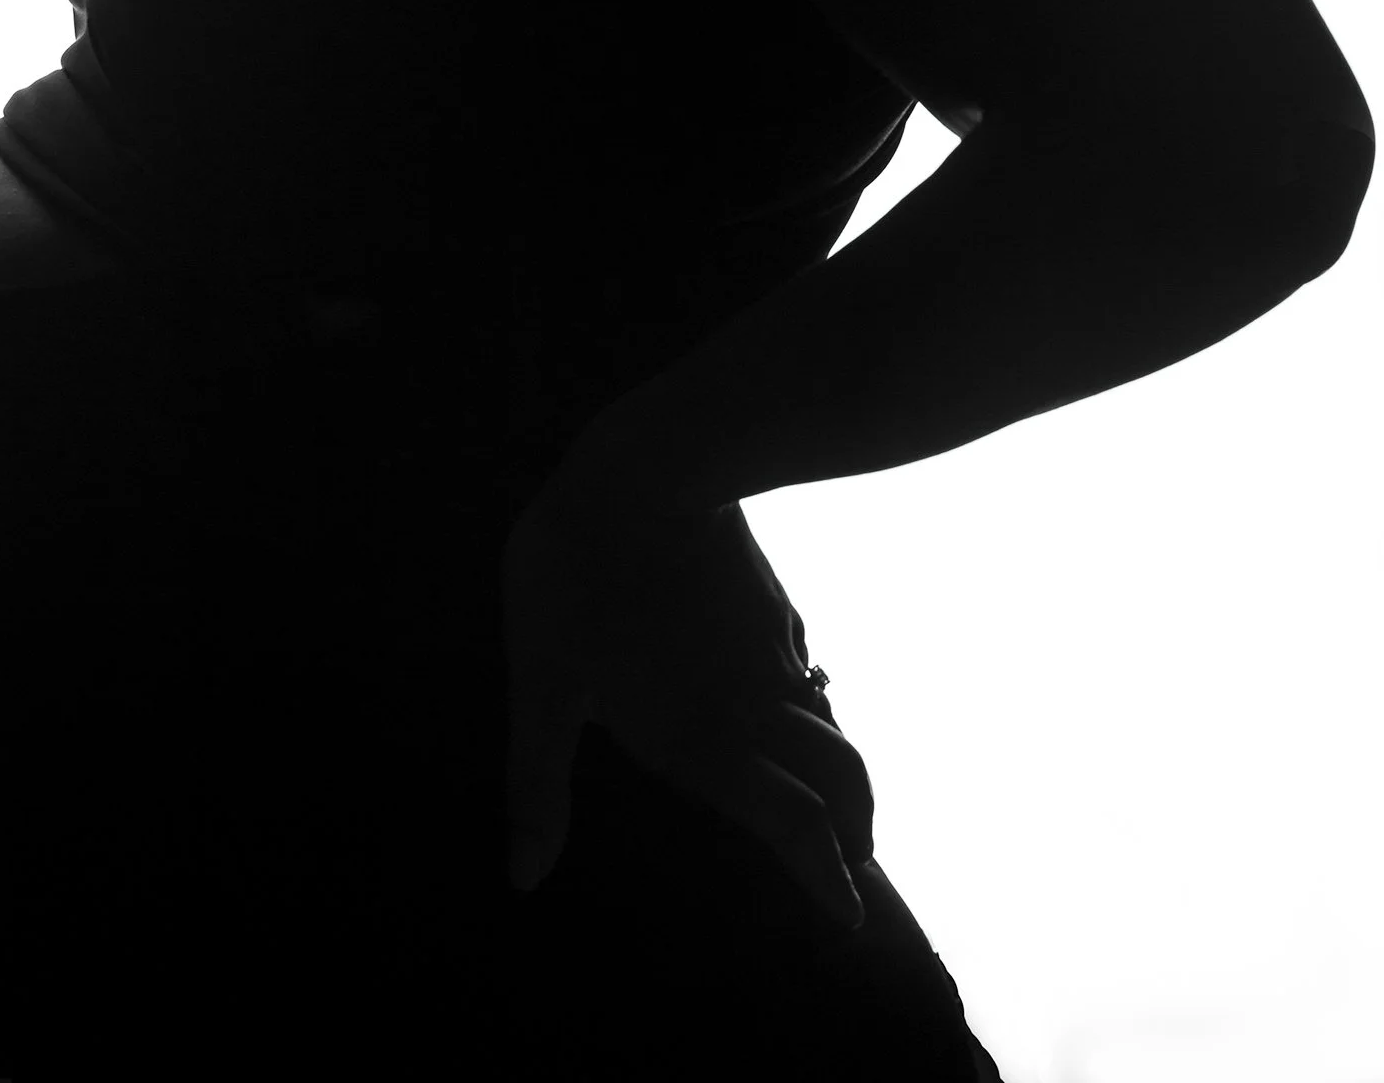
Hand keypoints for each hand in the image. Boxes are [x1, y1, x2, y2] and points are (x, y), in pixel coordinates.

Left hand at [499, 467, 873, 929]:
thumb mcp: (543, 688)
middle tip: (860, 861)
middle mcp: (754, 704)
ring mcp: (770, 647)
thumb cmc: (581, 578)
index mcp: (705, 740)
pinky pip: (804, 663)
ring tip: (837, 792)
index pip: (793, 824)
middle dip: (855, 829)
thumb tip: (523, 878)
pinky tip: (797, 688)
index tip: (852, 918)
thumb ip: (538, 785)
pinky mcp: (770, 599)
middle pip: (837, 779)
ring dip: (841, 766)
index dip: (827, 876)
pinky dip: (814, 695)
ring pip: (828, 720)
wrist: (648, 464)